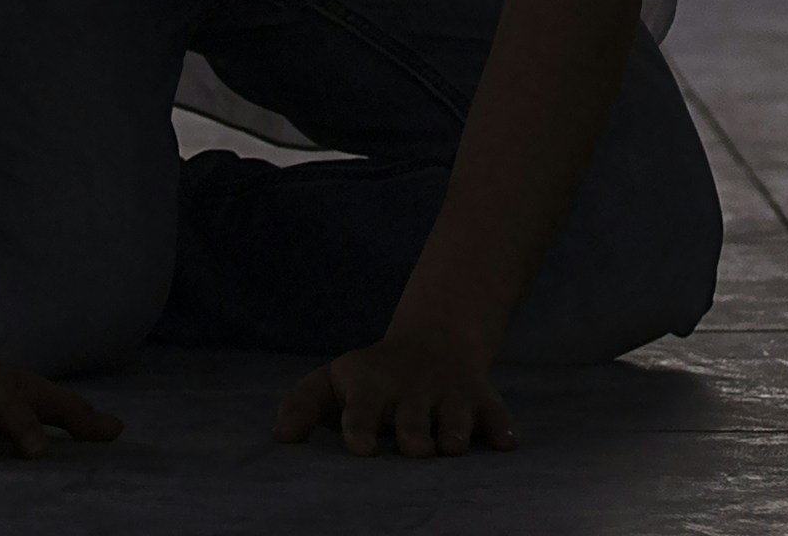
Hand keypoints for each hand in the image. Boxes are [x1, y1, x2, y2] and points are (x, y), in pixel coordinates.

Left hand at [276, 321, 514, 456]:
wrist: (435, 337)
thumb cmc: (373, 376)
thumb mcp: (336, 381)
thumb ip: (303, 404)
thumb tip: (280, 439)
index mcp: (373, 387)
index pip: (362, 407)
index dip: (360, 426)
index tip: (360, 448)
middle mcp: (413, 390)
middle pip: (413, 416)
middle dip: (414, 432)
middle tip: (414, 449)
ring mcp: (449, 393)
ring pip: (455, 415)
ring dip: (455, 430)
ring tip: (454, 447)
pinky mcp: (482, 398)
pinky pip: (496, 412)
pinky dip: (502, 427)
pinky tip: (507, 443)